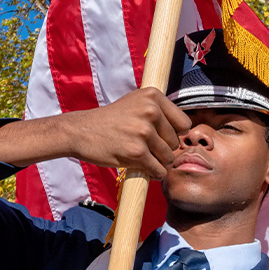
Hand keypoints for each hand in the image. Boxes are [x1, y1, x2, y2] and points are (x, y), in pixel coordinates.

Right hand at [63, 88, 191, 178]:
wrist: (81, 131)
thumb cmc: (110, 120)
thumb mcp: (136, 103)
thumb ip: (160, 110)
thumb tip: (187, 128)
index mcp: (153, 96)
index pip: (184, 123)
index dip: (174, 134)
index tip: (159, 136)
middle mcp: (151, 111)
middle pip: (176, 142)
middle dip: (163, 149)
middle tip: (143, 147)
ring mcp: (144, 132)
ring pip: (168, 158)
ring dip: (157, 162)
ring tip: (140, 156)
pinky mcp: (137, 152)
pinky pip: (158, 170)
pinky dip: (152, 173)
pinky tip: (140, 167)